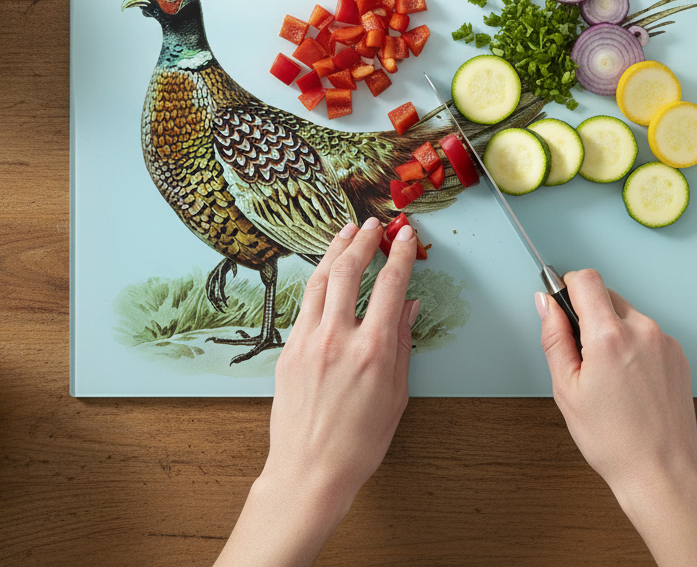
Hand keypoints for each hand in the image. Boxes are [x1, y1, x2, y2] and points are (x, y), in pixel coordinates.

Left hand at [217, 218, 419, 566]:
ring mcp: (308, 342)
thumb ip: (402, 345)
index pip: (391, 285)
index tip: (407, 236)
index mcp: (373, 351)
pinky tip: (324, 272)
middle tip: (374, 224)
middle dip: (364, 241)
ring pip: (320, 280)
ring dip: (335, 251)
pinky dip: (317, 280)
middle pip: (349, 271)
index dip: (401, 254)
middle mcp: (338, 339)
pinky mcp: (288, 350)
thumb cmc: (358, 444)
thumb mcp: (396, 396)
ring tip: (346, 232)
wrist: (309, 473)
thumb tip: (408, 308)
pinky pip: (304, 304)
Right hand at [536, 269, 696, 566]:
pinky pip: (647, 334)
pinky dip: (633, 346)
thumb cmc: (613, 440)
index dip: (567, 287)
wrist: (660, 470)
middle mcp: (643, 330)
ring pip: (627, 315)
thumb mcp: (566, 389)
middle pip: (607, 295)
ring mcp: (665, 341)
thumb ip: (554, 338)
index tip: (560, 306)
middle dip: (588, 314)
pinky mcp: (678, 355)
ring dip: (611, 331)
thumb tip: (546, 304)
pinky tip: (628, 381)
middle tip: (581, 355)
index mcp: (610, 336)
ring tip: (607, 376)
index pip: (586, 279)